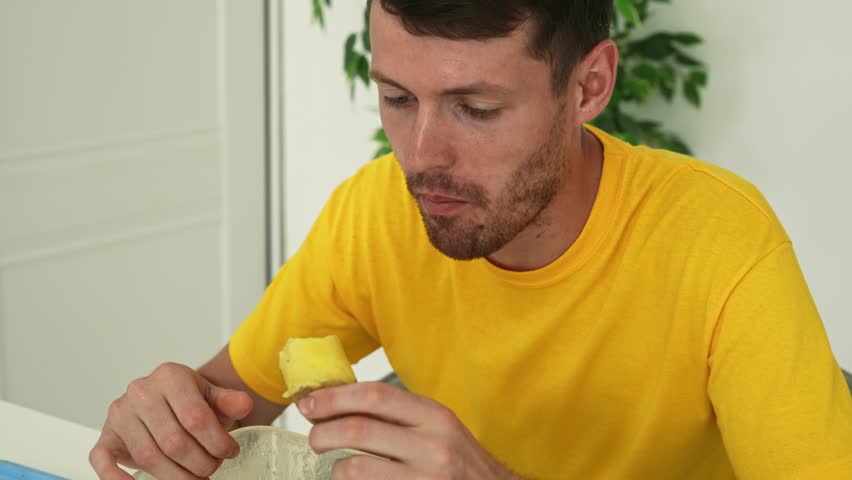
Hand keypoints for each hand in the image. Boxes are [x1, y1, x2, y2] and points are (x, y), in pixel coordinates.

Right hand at [89, 362, 253, 479]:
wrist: (166, 399)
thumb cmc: (189, 400)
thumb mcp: (212, 396)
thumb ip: (229, 401)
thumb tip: (244, 404)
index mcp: (170, 377)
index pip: (195, 416)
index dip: (216, 441)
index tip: (229, 452)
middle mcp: (141, 392)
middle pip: (173, 441)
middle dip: (199, 463)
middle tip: (212, 469)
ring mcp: (120, 414)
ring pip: (148, 456)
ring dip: (176, 476)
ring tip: (196, 478)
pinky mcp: (106, 435)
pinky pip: (102, 460)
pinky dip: (117, 478)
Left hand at [298, 382, 522, 479]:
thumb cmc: (459, 461)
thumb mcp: (438, 427)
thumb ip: (398, 414)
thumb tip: (338, 400)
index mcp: (435, 416)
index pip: (375, 396)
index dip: (334, 398)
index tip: (309, 403)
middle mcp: (432, 446)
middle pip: (358, 430)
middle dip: (323, 431)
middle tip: (314, 436)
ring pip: (354, 468)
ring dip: (335, 467)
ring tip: (337, 466)